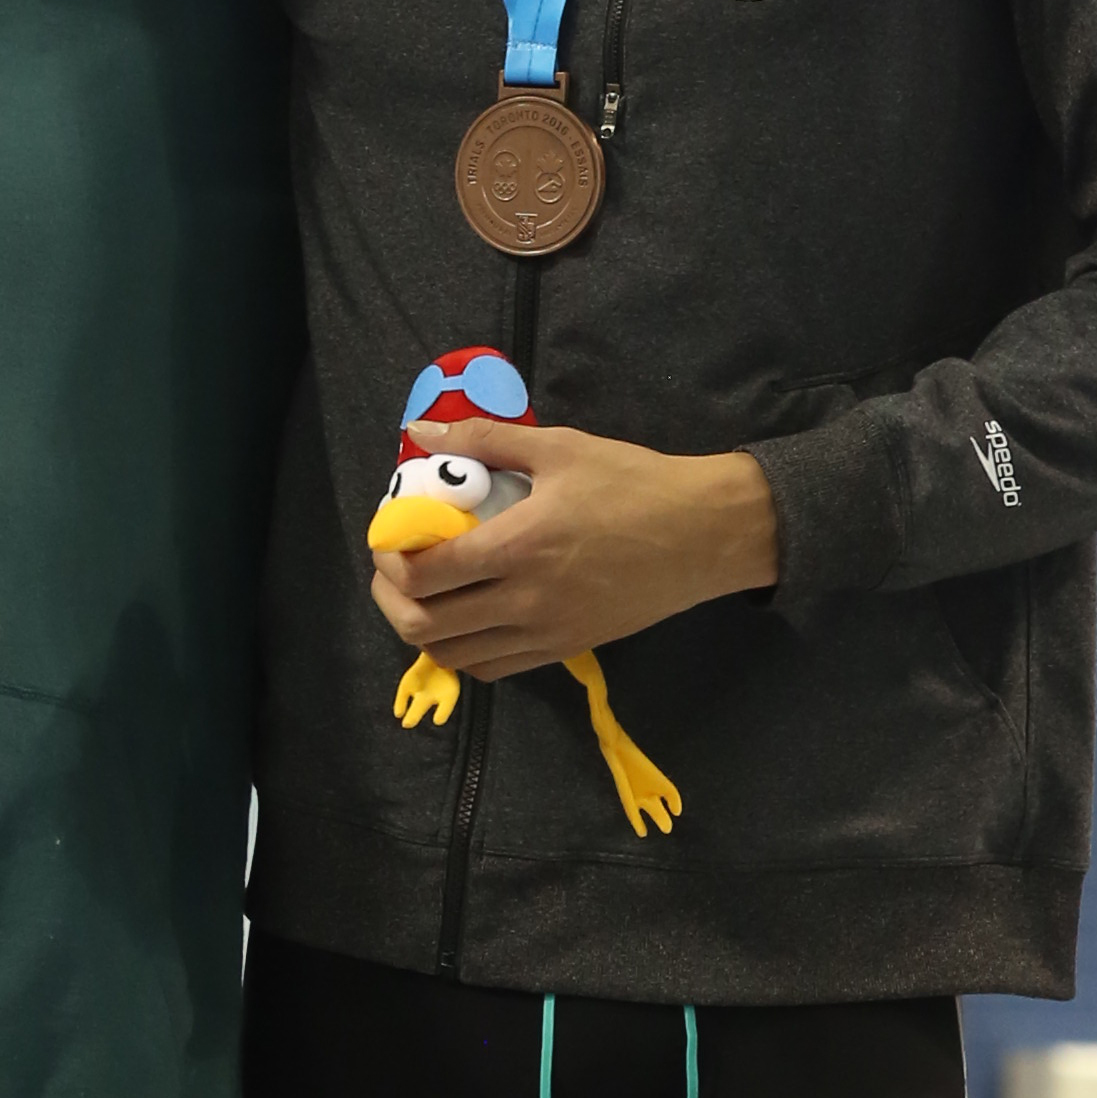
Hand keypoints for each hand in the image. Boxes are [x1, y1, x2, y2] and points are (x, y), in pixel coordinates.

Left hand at [372, 418, 778, 676]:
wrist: (707, 533)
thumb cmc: (635, 483)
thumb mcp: (560, 448)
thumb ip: (485, 439)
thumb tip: (420, 429)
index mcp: (519, 546)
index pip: (424, 575)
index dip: (389, 561)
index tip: (389, 537)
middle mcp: (526, 600)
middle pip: (426, 628)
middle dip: (391, 602)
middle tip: (393, 572)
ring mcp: (546, 632)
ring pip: (456, 657)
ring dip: (425, 630)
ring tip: (423, 597)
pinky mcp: (566, 648)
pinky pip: (495, 668)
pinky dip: (465, 650)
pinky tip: (467, 619)